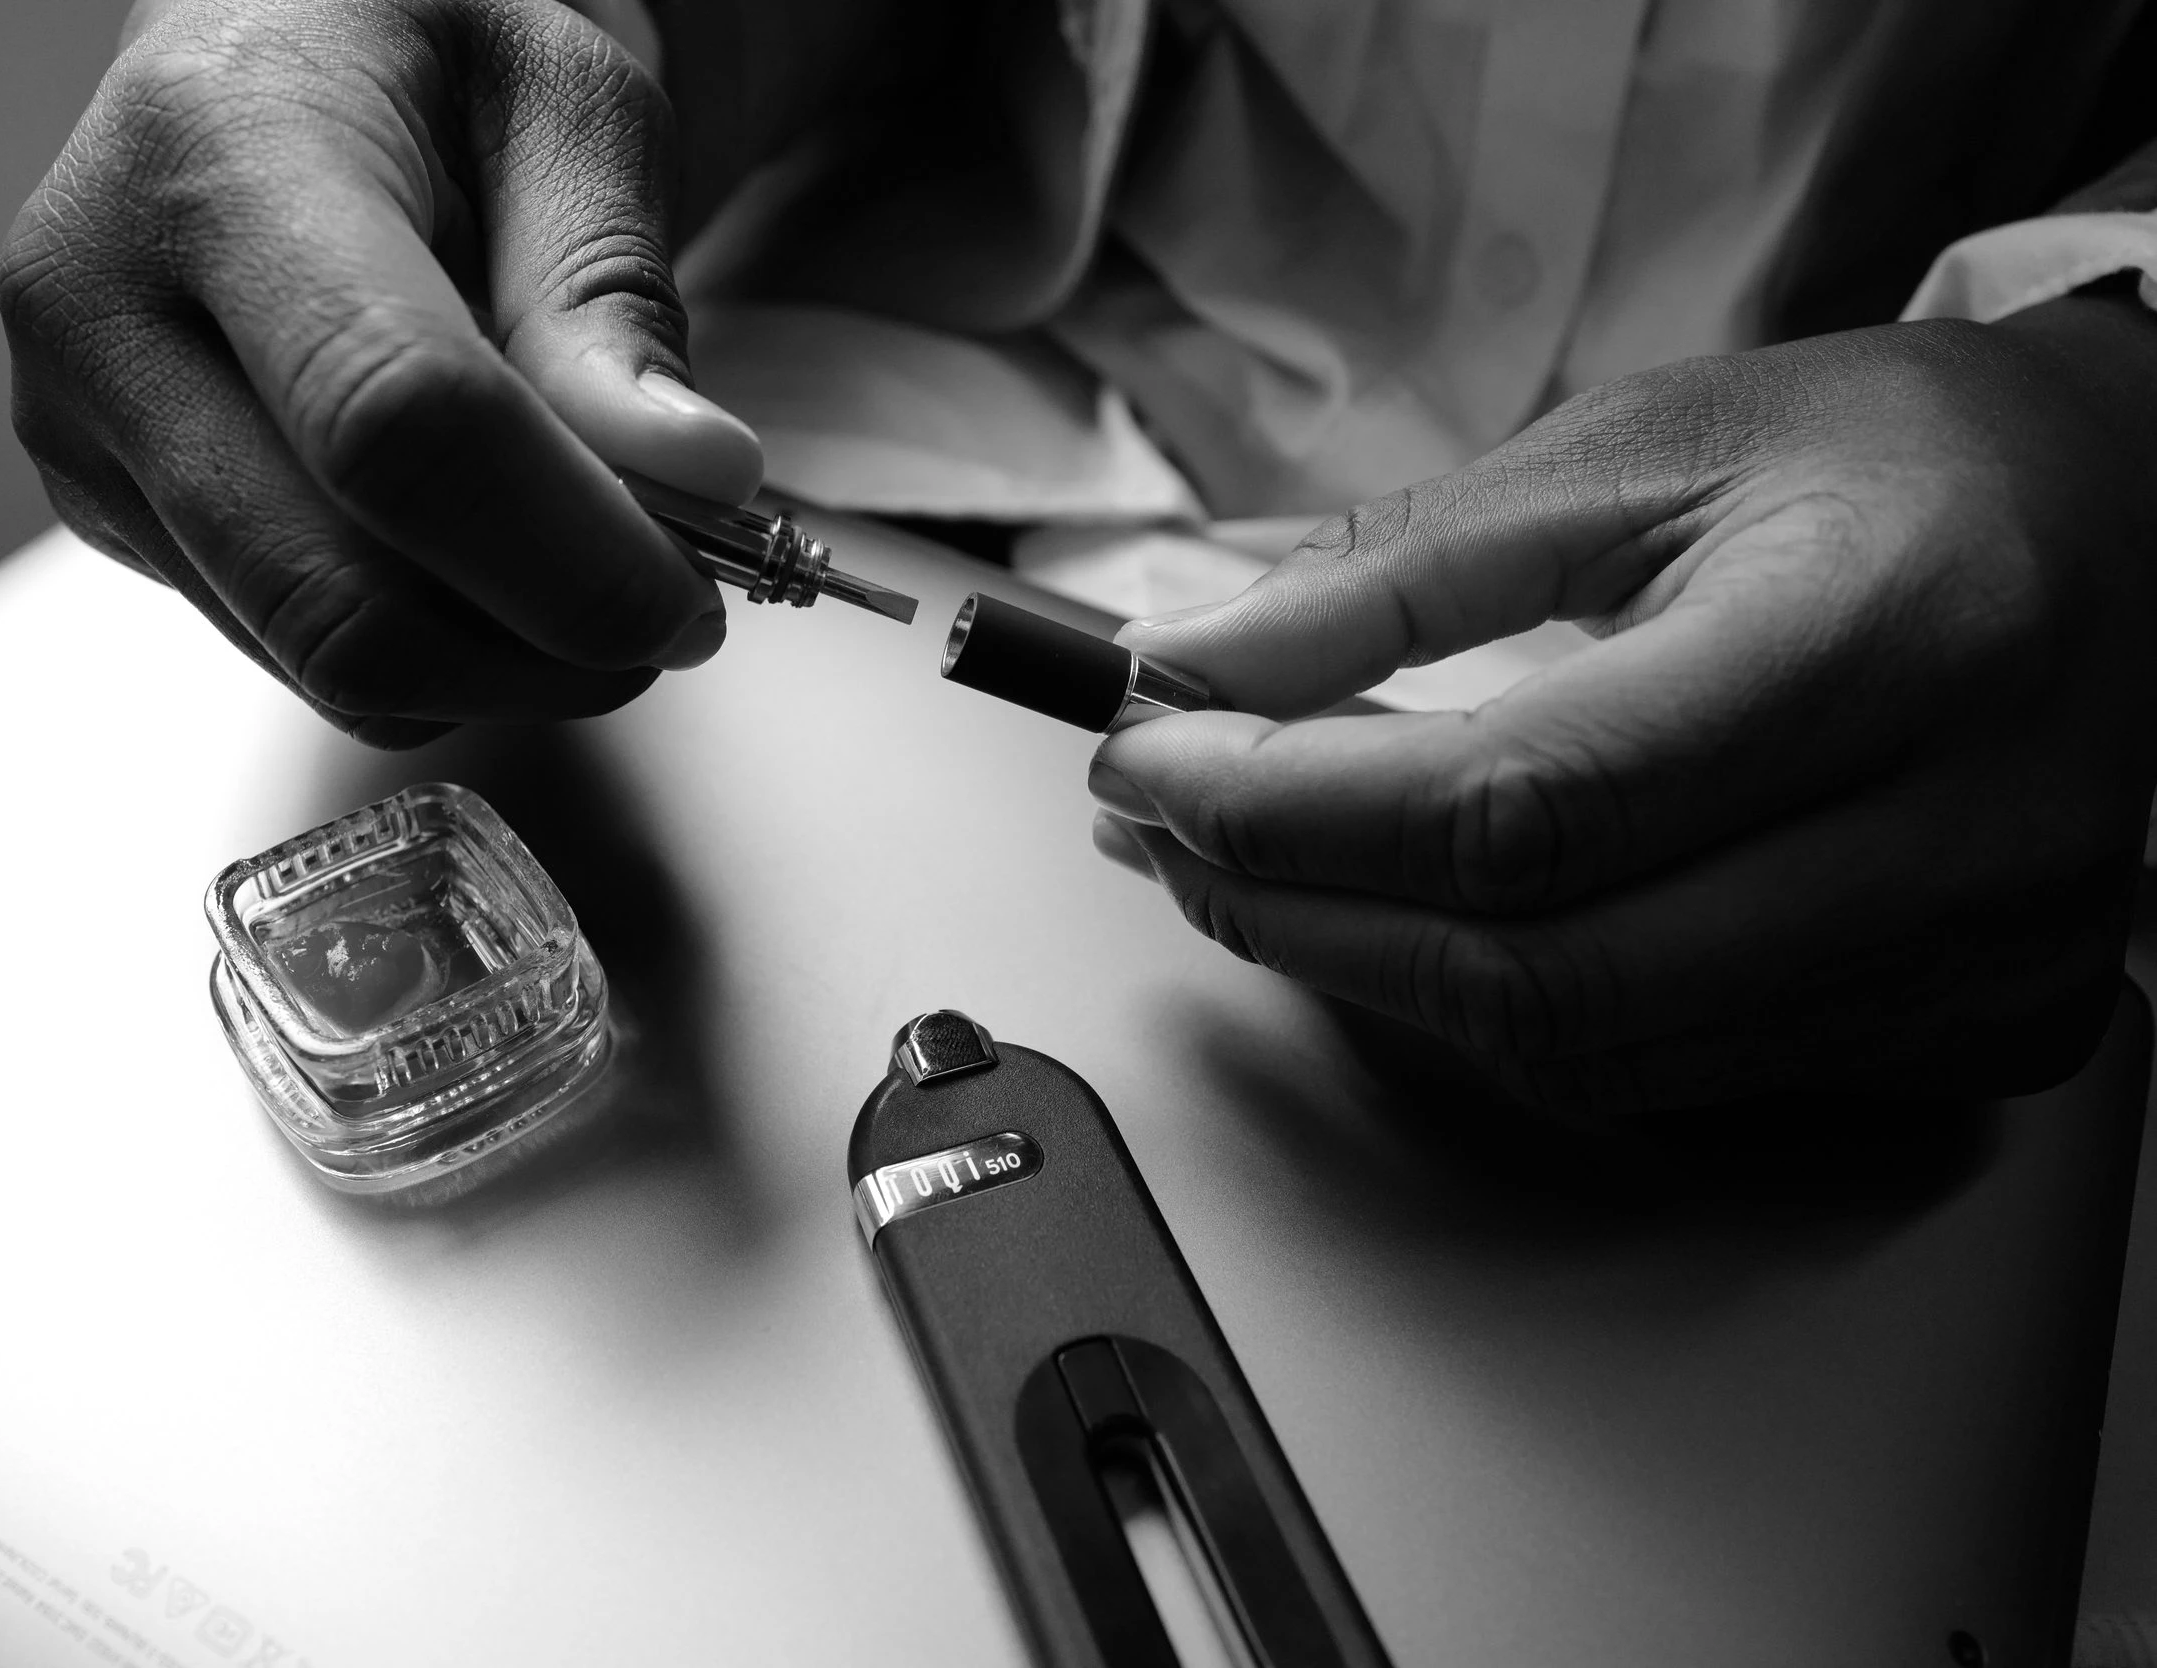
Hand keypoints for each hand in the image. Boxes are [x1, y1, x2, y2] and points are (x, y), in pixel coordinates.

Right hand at [0, 0, 770, 743]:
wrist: (278, 46)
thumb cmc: (424, 51)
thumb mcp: (569, 108)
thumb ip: (614, 297)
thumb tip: (694, 481)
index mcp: (220, 160)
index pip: (393, 423)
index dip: (565, 555)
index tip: (691, 602)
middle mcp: (105, 310)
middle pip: (339, 595)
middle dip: (543, 649)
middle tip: (668, 611)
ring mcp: (84, 432)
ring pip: (324, 659)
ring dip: (498, 664)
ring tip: (580, 561)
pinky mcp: (106, 516)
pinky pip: (296, 654)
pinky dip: (430, 649)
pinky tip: (474, 549)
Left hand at [1090, 300, 2156, 1111]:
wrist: (2122, 523)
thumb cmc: (1890, 461)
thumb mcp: (1638, 446)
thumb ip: (1402, 572)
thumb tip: (1195, 666)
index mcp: (1882, 638)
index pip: (1516, 808)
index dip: (1287, 806)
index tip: (1149, 758)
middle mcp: (1954, 838)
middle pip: (1533, 974)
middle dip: (1293, 910)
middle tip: (1163, 827)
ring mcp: (1973, 966)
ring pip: (1581, 1052)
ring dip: (1368, 968)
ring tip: (1254, 858)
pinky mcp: (1966, 1033)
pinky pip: (1661, 1077)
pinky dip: (1496, 1004)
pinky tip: (1414, 916)